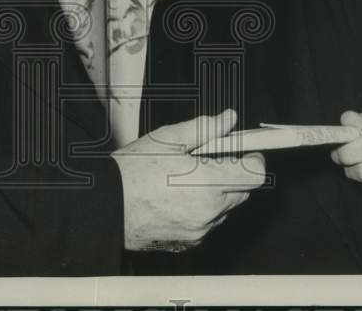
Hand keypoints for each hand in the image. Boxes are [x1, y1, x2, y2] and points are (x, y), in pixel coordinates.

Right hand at [113, 109, 265, 251]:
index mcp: (208, 183)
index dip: (254, 159)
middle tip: (208, 159)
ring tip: (186, 178)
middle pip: (242, 192)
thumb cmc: (133, 170)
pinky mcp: (188, 243)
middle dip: (232, 174)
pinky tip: (176, 197)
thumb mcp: (168, 138)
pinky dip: (201, 210)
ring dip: (216, 193)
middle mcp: (209, 212)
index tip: (245, 151)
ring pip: (224, 209)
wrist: (106, 206)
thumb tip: (228, 119)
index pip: (255, 175)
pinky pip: (206, 224)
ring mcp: (199, 231)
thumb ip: (206, 128)